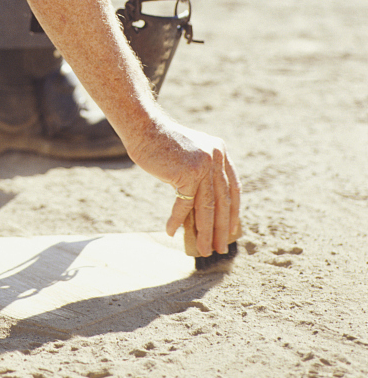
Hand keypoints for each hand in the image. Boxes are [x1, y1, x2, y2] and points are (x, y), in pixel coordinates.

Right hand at [126, 115, 240, 255]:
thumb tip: (207, 210)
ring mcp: (203, 165)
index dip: (233, 212)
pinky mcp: (188, 173)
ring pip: (207, 208)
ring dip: (205, 232)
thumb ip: (202, 174)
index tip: (232, 230)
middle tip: (220, 249)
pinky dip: (176, 220)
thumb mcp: (189, 156)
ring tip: (203, 250)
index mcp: (220, 151)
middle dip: (221, 229)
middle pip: (222, 202)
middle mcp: (216, 157)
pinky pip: (184, 204)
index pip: (233, 188)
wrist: (143, 127)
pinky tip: (170, 231)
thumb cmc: (162, 144)